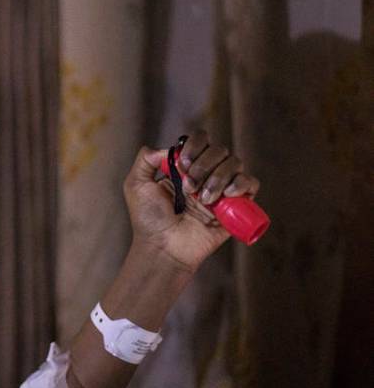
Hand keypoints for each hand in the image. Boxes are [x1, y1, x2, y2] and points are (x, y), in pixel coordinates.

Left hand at [122, 130, 260, 272]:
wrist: (163, 247)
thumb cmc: (148, 220)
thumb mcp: (136, 185)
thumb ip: (145, 160)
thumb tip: (169, 149)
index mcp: (185, 167)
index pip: (200, 140)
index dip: (194, 146)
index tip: (182, 164)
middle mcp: (205, 174)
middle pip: (219, 149)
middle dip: (203, 165)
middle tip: (189, 187)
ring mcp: (221, 189)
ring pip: (235, 163)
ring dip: (218, 177)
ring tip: (202, 199)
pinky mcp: (236, 206)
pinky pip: (251, 183)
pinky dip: (242, 184)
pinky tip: (227, 195)